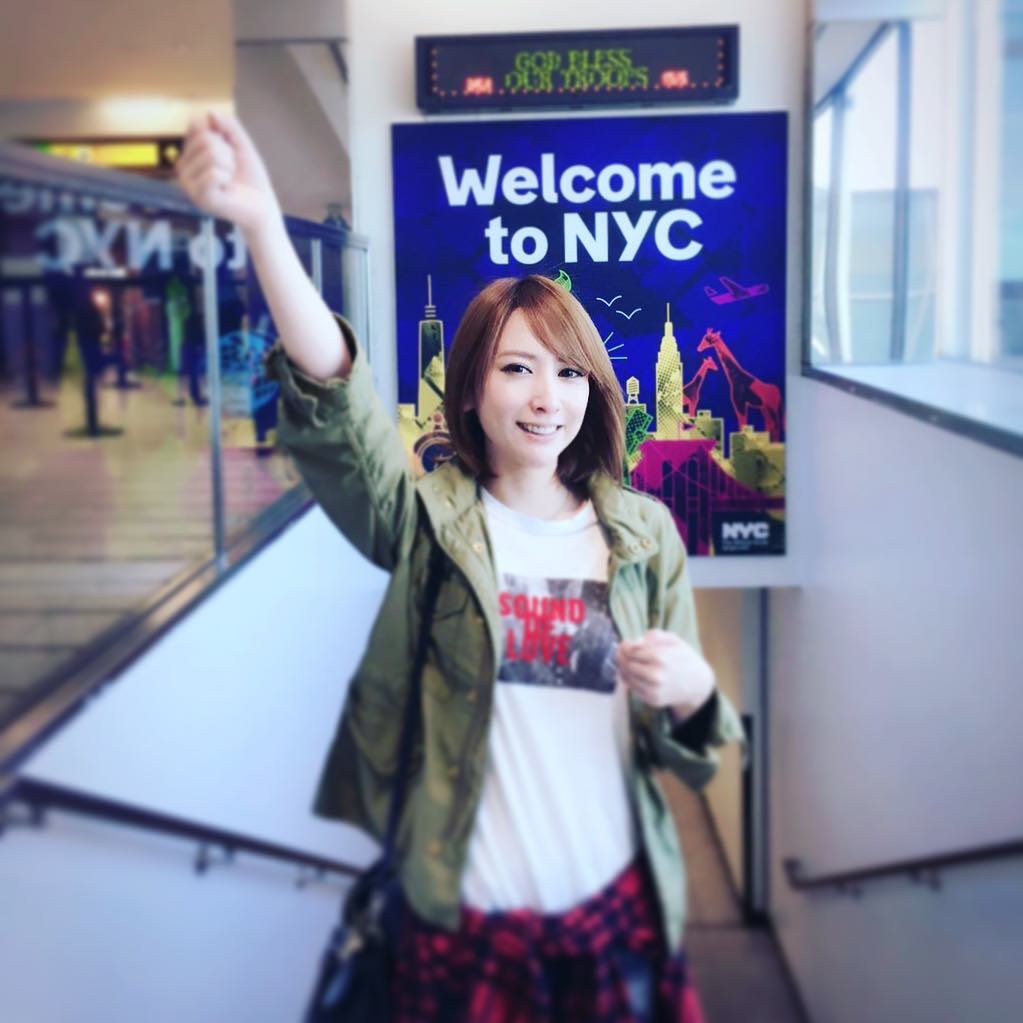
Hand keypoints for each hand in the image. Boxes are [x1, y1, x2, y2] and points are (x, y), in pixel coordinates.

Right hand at [175, 111, 280, 236]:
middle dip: (227, 152)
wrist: (262, 206)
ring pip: (210, 154)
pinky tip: (227, 190)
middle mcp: (183, 167)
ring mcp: (188, 184)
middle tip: (231, 170)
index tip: (229, 152)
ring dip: (229, 166)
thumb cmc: (250, 177)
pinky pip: (214, 173)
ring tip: (230, 180)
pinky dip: (227, 178)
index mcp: (189, 153)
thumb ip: (229, 126)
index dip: (220, 135)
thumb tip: (210, 113)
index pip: (196, 125)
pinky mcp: (199, 197)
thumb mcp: (241, 145)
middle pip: (204, 138)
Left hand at [616, 629, 714, 716]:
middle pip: (627, 664)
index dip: (626, 646)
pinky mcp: (652, 700)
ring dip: (622, 667)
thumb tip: (636, 640)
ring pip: (627, 676)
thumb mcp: (675, 640)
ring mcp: (654, 690)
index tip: (625, 643)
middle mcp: (656, 675)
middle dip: (622, 656)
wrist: (697, 684)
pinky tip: (630, 672)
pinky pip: (632, 688)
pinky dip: (627, 679)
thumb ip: (655, 635)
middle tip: (621, 651)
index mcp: (660, 658)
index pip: (632, 651)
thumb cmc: (684, 659)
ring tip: (624, 660)